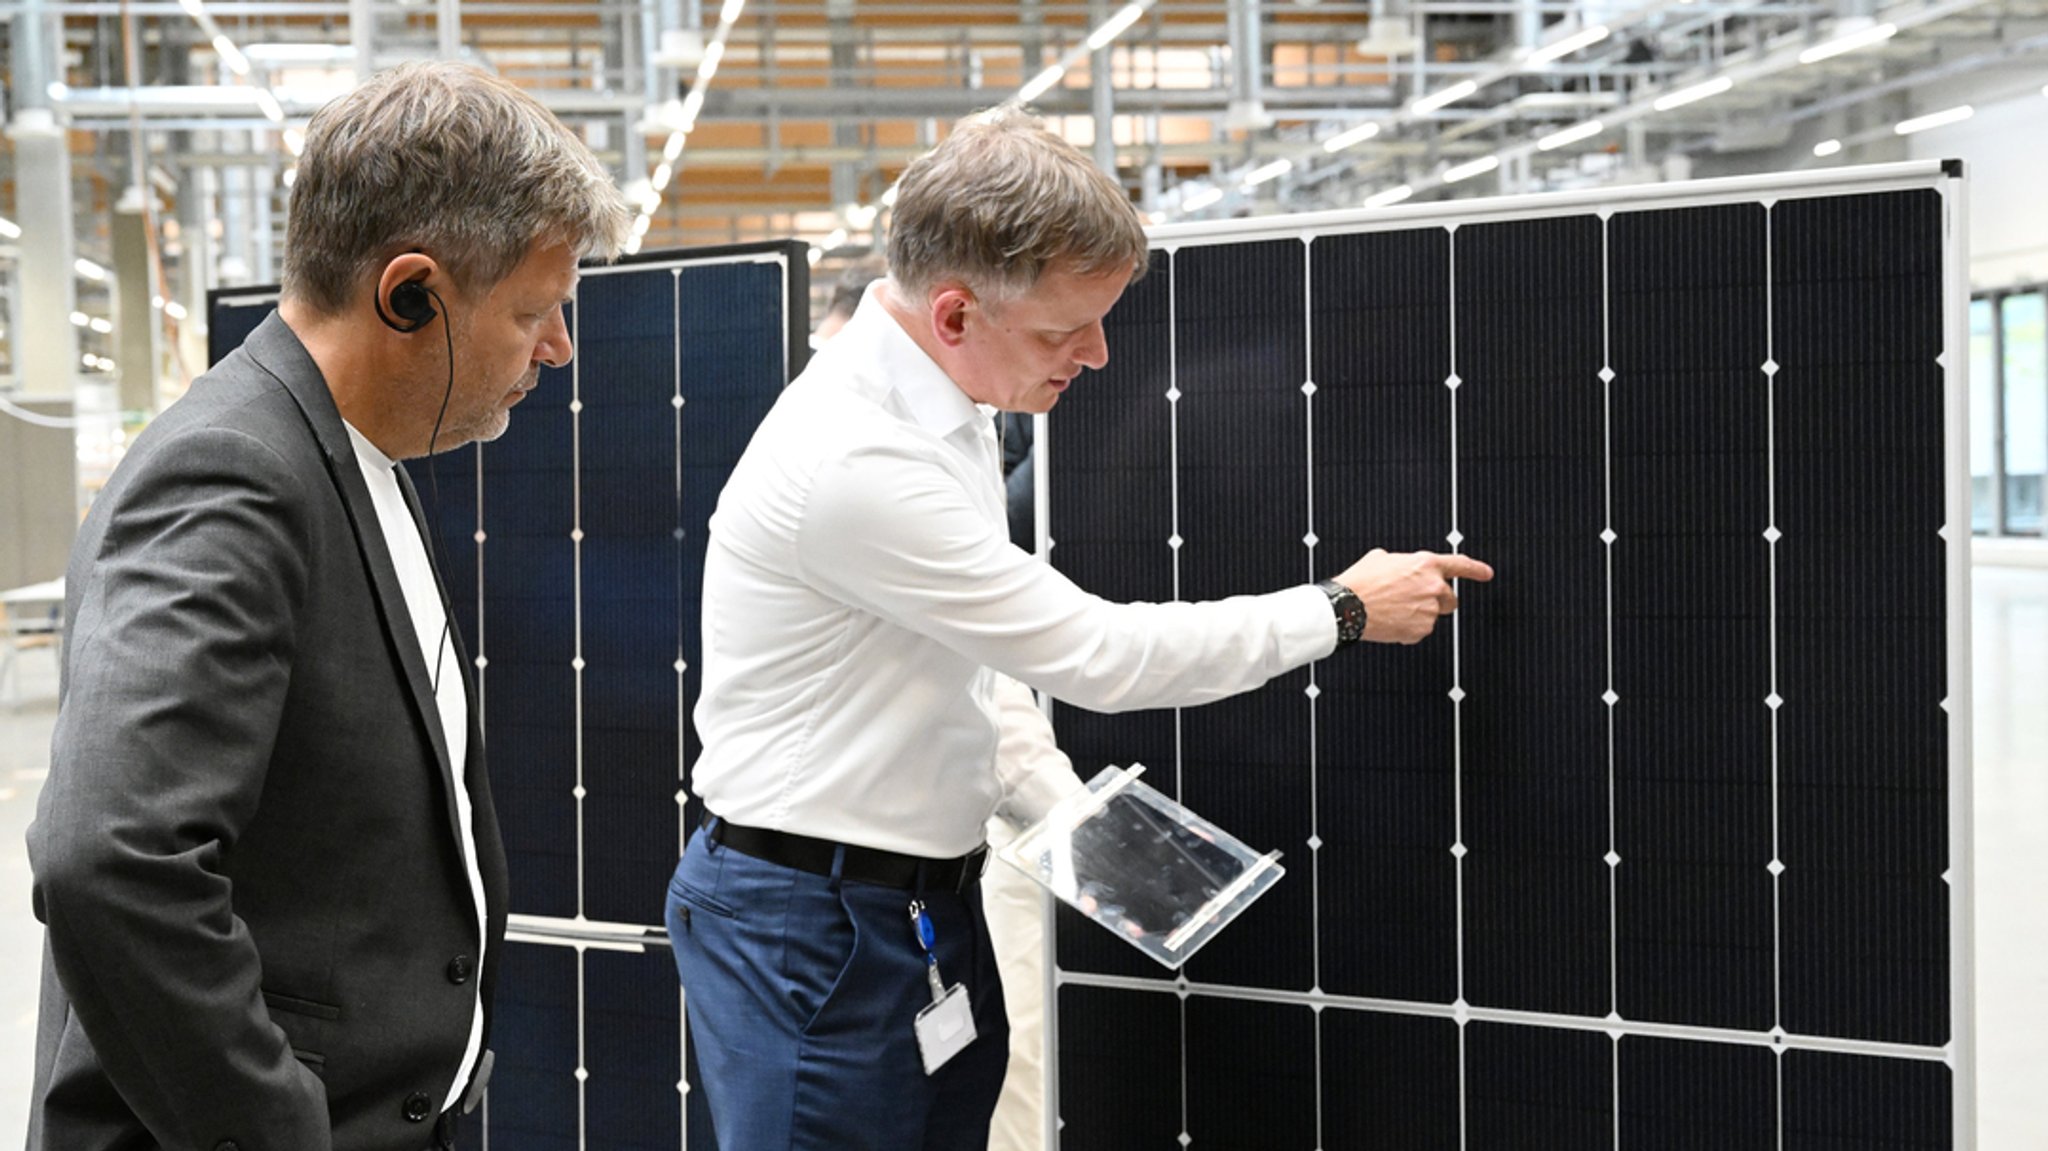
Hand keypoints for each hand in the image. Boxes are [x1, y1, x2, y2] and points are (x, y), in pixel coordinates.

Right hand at [1331, 549, 1494, 644]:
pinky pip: (1420, 631)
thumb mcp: (1381, 558)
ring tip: (1393, 610)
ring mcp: (1430, 610)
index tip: (1487, 574)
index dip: (1476, 570)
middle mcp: (1434, 587)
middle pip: (1450, 599)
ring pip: (1433, 616)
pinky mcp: (1421, 630)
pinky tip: (1390, 621)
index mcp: (1426, 564)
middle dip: (1437, 601)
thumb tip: (1403, 569)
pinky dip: (1408, 629)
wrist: (1348, 607)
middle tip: (1413, 602)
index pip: (1460, 565)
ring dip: (1419, 615)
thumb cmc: (1360, 581)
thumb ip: (1403, 562)